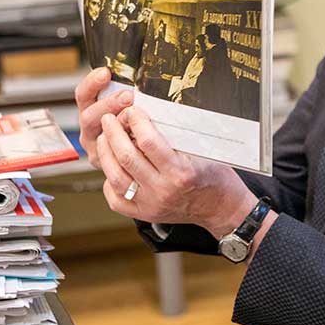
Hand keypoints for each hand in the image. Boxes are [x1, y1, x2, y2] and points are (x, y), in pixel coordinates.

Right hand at [74, 67, 132, 168]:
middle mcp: (90, 130)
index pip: (83, 94)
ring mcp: (98, 149)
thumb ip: (126, 90)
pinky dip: (126, 148)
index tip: (106, 72)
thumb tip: (140, 69)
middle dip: (108, 104)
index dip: (92, 83)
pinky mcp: (107, 167)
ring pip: (101, 137)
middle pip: (89, 116)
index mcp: (90, 110)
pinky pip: (113, 157)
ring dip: (117, 124)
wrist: (141, 157)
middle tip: (127, 96)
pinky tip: (139, 140)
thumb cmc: (135, 122)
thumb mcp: (126, 102)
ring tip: (134, 116)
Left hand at [98, 105, 257, 238]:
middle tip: (109, 118)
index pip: (148, 142)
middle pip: (127, 158)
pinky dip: (109, 183)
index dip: (137, 122)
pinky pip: (117, 200)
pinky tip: (111, 168)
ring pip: (116, 177)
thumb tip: (154, 114)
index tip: (134, 111)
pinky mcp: (145, 214)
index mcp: (180, 172)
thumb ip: (179, 136)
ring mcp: (151, 204)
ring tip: (104, 138)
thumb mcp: (203, 151)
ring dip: (106, 154)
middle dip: (113, 133)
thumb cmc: (214, 175)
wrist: (220, 207)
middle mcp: (163, 190)